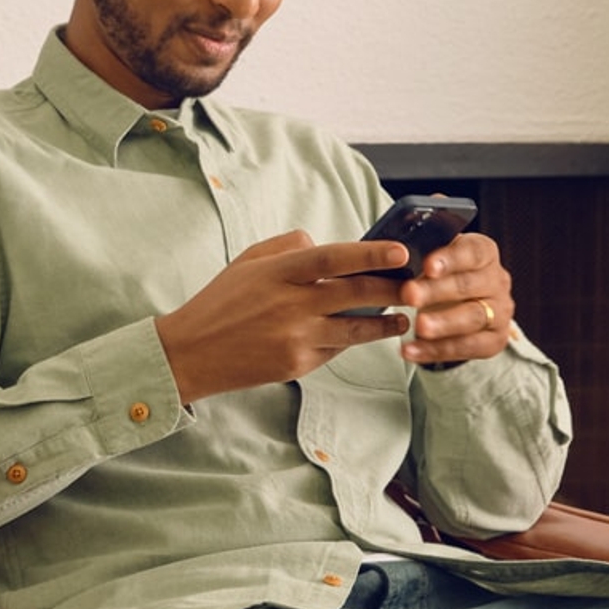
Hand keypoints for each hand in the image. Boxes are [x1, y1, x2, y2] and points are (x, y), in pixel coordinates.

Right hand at [153, 232, 419, 401]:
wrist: (191, 353)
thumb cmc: (221, 301)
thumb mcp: (248, 262)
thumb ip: (287, 247)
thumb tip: (322, 243)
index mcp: (279, 273)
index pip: (334, 258)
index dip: (371, 254)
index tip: (401, 251)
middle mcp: (291, 305)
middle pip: (355, 294)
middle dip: (392, 289)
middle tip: (417, 285)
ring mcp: (296, 338)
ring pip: (355, 329)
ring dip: (385, 323)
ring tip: (403, 317)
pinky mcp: (297, 365)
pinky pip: (336, 350)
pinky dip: (352, 340)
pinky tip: (365, 334)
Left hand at [398, 230, 516, 365]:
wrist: (455, 307)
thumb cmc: (442, 278)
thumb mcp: (434, 260)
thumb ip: (422, 258)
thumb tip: (395, 254)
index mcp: (484, 254)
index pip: (472, 252)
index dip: (450, 259)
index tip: (427, 266)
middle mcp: (497, 281)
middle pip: (468, 285)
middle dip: (436, 291)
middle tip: (409, 295)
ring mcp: (500, 312)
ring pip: (473, 317)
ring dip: (443, 323)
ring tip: (418, 327)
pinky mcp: (495, 340)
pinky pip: (468, 347)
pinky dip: (437, 350)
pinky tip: (413, 350)